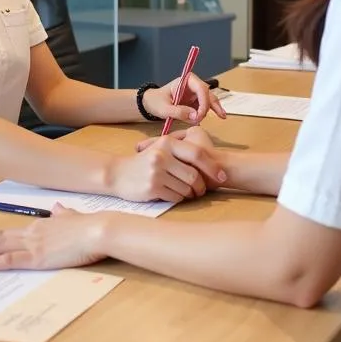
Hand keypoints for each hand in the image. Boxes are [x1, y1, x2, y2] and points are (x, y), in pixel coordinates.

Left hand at [0, 204, 106, 270]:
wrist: (99, 230)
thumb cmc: (90, 226)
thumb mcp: (74, 217)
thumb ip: (64, 214)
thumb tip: (59, 208)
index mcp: (40, 226)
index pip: (9, 233)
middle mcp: (32, 233)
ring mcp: (33, 244)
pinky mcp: (37, 257)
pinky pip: (8, 260)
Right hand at [107, 134, 227, 201]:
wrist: (118, 174)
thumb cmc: (144, 162)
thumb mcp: (161, 149)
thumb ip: (181, 151)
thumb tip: (211, 161)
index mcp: (167, 143)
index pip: (197, 154)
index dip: (212, 167)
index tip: (222, 176)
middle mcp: (162, 156)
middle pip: (194, 175)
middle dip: (202, 186)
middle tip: (202, 190)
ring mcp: (156, 172)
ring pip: (186, 188)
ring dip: (190, 194)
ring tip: (188, 193)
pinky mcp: (152, 188)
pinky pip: (176, 196)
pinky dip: (179, 198)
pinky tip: (175, 195)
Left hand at [142, 73, 226, 124]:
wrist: (151, 104)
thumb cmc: (155, 102)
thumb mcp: (164, 108)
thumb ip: (178, 112)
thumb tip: (195, 116)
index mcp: (185, 81)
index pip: (201, 88)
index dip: (203, 101)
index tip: (199, 114)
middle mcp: (193, 85)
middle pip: (207, 94)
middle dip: (208, 106)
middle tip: (205, 118)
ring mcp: (195, 94)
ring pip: (209, 100)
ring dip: (214, 109)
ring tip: (221, 117)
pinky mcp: (195, 102)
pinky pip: (207, 106)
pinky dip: (213, 111)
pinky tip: (221, 116)